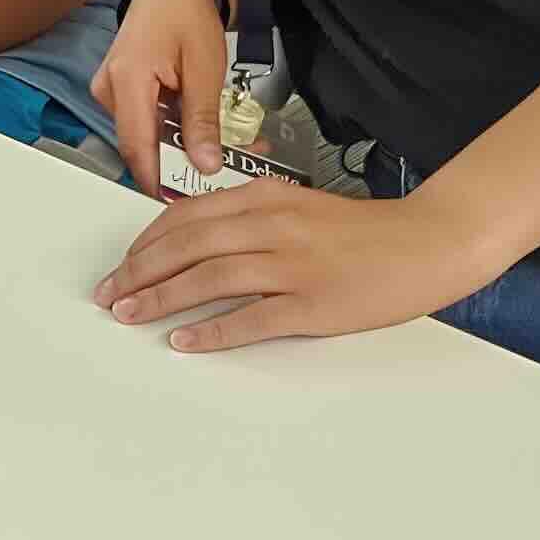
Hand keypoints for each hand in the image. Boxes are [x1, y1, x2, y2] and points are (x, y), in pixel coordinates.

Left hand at [92, 180, 500, 351]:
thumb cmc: (365, 232)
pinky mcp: (313, 303)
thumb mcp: (299, 207)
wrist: (428, 242)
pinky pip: (252, 318)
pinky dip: (214, 331)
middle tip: (111, 293)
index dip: (146, 241)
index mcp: (266, 198)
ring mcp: (293, 265)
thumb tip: (199, 240)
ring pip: (210, 278)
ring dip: (163, 297)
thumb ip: (251, 218)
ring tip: (132, 314)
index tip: (124, 263)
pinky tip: (186, 341)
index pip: (186, 216)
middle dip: (140, 271)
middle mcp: (273, 225)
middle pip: (187, 245)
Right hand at [93, 0, 231, 200]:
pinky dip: (174, 128)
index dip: (157, 180)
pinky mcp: (120, 90)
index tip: (179, 204)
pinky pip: (146, 120)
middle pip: (141, 145)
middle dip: (181, 161)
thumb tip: (205, 166)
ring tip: (228, 145)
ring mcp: (111, 89)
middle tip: (226, 167)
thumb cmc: (187, 15)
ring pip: (146, 135)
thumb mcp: (205, 69)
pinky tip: (203, 128)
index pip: (136, 147)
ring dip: (182, 144)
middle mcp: (109, 88)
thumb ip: (202, 121)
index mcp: (127, 80)